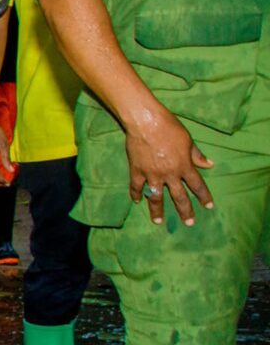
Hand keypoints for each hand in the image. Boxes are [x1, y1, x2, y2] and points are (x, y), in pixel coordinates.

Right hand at [125, 106, 214, 225]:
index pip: (197, 185)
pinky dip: (136, 194)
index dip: (204, 197)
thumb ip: (196, 155)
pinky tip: (137, 201)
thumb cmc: (170, 128)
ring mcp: (152, 174)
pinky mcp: (137, 170)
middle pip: (179, 197)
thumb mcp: (188, 140)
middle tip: (189, 223)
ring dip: (157, 211)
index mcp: (184, 166)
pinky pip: (136, 186)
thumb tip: (209, 164)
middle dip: (185, 211)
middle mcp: (170, 174)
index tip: (208, 206)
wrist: (146, 122)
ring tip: (158, 221)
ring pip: (156, 197)